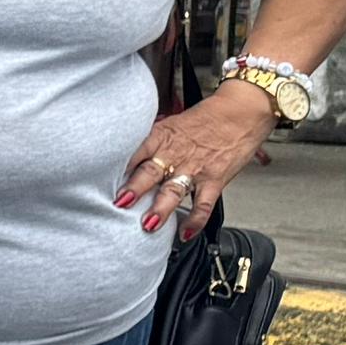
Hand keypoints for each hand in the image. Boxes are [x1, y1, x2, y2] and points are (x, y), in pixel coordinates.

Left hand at [118, 80, 274, 239]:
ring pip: (175, 191)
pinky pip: (204, 203)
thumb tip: (126, 155)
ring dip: (161, 209)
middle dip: (135, 189)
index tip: (103, 180)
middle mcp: (176, 153)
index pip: (135, 152)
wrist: (243, 111)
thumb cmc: (207, 118)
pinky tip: (186, 234)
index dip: (119, 167)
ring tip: (147, 224)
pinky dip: (196, 220)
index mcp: (162, 136)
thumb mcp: (172, 123)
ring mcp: (196, 168)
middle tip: (120, 203)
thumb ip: (152, 141)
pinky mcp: (215, 179)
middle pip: (151, 172)